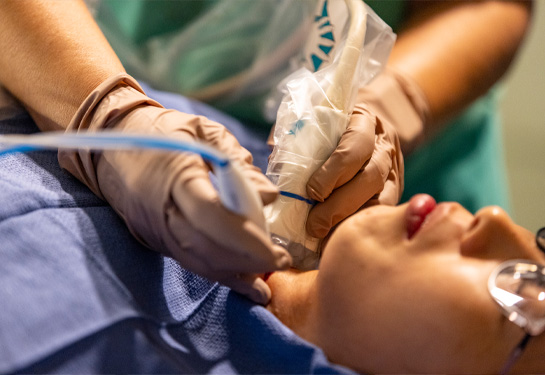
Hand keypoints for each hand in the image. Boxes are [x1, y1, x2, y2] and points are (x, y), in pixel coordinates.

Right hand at [59, 73, 290, 304]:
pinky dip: (217, 273)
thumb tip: (270, 197)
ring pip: (197, 261)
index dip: (245, 237)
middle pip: (206, 247)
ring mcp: (154, 229)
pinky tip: (242, 281)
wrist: (111, 142)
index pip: (210, 215)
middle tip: (281, 262)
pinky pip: (189, 261)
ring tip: (266, 278)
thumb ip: (238, 164)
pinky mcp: (155, 239)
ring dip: (234, 273)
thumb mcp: (204, 131)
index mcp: (175, 176)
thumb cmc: (163, 130)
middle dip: (247, 262)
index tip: (276, 250)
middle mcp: (161, 210)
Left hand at [304, 69, 429, 237]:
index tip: (311, 192)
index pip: (356, 145)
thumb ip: (295, 138)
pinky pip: (382, 214)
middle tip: (314, 225)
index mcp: (364, 121)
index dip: (333, 171)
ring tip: (325, 238)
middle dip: (340, 204)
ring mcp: (393, 172)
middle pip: (371, 177)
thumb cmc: (325, 128)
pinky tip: (338, 239)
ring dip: (351, 220)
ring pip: (382, 200)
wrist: (360, 130)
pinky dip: (360, 227)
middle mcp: (384, 147)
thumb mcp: (310, 123)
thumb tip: (277, 164)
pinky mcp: (394, 193)